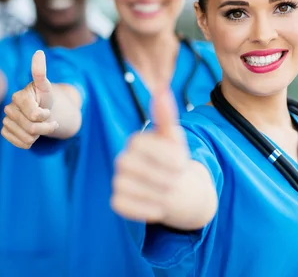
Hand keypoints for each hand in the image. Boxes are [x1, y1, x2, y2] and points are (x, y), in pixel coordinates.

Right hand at [1, 50, 58, 148]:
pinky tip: (31, 133)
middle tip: (48, 120)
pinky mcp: (5, 132)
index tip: (47, 110)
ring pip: (27, 138)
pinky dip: (29, 141)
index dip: (46, 116)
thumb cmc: (44, 98)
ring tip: (39, 126)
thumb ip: (40, 72)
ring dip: (38, 135)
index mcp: (18, 96)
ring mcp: (5, 121)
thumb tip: (39, 53)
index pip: (35, 115)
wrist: (41, 110)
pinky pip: (20, 144)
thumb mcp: (45, 86)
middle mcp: (8, 108)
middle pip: (32, 129)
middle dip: (45, 127)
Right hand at [111, 85, 189, 222]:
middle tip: (176, 180)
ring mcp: (117, 180)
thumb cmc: (175, 162)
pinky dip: (145, 208)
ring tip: (168, 192)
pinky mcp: (117, 202)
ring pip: (129, 186)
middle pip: (133, 166)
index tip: (181, 163)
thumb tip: (161, 89)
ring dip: (156, 193)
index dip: (163, 155)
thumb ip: (167, 116)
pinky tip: (158, 206)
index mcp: (136, 141)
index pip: (139, 143)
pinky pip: (124, 205)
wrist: (177, 190)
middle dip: (161, 176)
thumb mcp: (175, 139)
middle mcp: (122, 159)